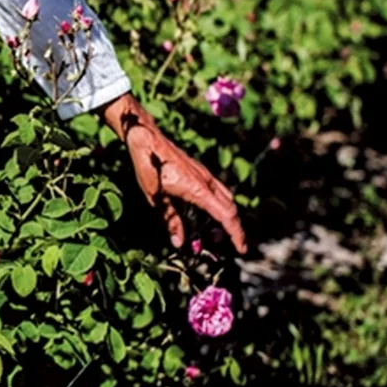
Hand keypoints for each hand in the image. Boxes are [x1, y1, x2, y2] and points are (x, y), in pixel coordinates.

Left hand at [102, 93, 246, 253]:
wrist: (145, 138)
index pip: (226, 216)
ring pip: (226, 198)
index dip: (236, 234)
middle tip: (229, 246)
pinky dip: (220, 205)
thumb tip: (180, 243)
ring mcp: (204, 175)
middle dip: (233, 229)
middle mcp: (206, 181)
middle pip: (231, 208)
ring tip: (217, 233)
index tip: (242, 249)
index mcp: (198, 190)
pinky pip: (218, 190)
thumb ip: (170, 220)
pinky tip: (208, 212)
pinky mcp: (199, 171)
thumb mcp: (155, 197)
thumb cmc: (148, 165)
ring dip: (227, 217)